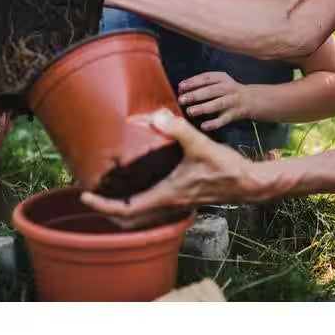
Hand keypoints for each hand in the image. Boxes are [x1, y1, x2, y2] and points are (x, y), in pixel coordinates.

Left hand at [79, 108, 258, 228]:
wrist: (249, 183)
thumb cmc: (226, 169)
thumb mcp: (201, 145)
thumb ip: (178, 129)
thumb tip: (157, 115)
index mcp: (166, 196)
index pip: (127, 211)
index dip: (102, 207)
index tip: (85, 197)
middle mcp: (167, 204)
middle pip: (129, 219)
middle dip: (107, 210)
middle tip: (91, 195)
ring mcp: (175, 204)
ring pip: (141, 215)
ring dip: (122, 207)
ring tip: (108, 190)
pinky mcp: (182, 198)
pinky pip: (152, 207)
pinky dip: (138, 201)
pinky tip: (137, 183)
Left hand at [177, 71, 253, 131]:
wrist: (251, 99)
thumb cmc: (228, 91)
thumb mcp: (220, 81)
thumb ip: (204, 84)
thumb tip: (182, 89)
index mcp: (222, 78)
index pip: (206, 78)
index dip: (193, 82)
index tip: (180, 87)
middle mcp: (228, 88)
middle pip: (211, 91)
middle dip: (195, 95)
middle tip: (181, 100)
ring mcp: (232, 101)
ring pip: (217, 104)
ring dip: (203, 108)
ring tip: (190, 112)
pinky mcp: (235, 114)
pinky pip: (224, 119)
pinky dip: (214, 123)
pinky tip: (204, 126)